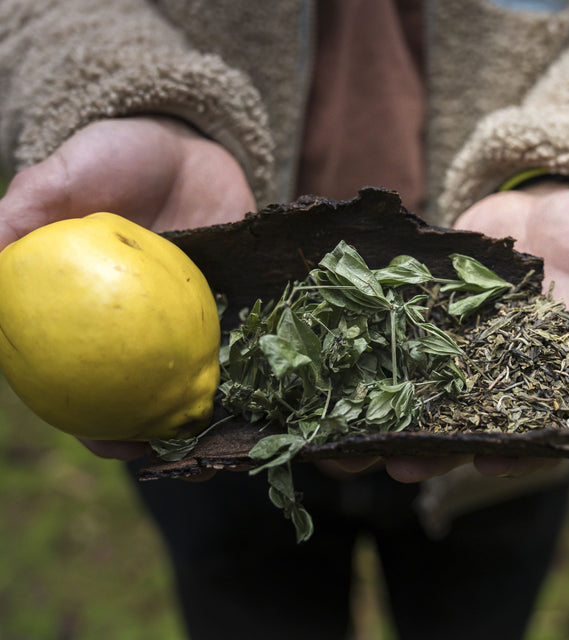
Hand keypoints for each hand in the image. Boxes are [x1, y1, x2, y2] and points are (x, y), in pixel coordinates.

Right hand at [0, 116, 255, 462]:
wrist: (184, 142)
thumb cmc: (117, 157)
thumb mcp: (65, 176)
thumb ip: (26, 211)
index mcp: (93, 312)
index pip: (84, 379)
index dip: (90, 419)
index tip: (109, 441)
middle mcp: (142, 325)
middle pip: (145, 392)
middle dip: (159, 430)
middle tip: (176, 453)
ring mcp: (191, 316)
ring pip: (198, 375)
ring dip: (211, 408)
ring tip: (226, 434)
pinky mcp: (237, 299)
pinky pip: (243, 336)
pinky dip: (251, 362)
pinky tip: (264, 382)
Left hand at [360, 183, 568, 483]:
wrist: (546, 207)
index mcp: (545, 377)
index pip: (530, 427)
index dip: (511, 450)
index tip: (486, 464)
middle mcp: (493, 374)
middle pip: (459, 423)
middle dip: (429, 446)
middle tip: (396, 464)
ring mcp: (453, 348)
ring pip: (415, 393)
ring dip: (384, 418)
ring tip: (347, 443)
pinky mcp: (421, 318)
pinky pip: (390, 343)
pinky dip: (364, 360)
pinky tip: (333, 377)